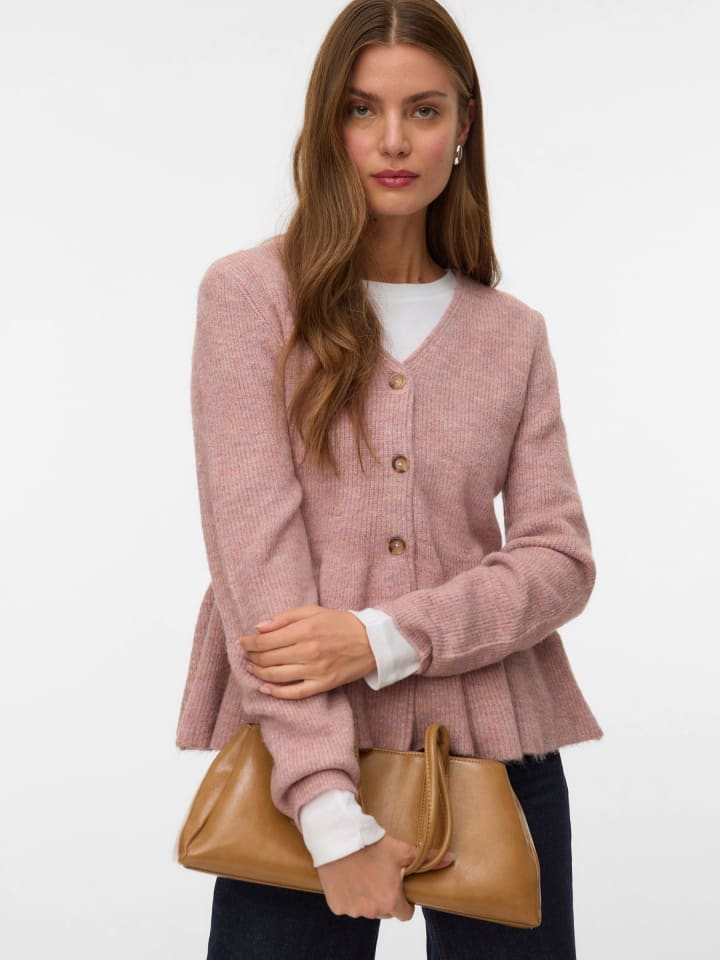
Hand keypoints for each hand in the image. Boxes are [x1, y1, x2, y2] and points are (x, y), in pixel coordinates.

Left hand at [237, 604, 376, 699]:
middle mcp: (308, 651)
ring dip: (258, 674)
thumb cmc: (341, 623)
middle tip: (246, 655)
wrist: (371, 642)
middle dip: (251, 658)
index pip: (266, 641)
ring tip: (251, 669)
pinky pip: (294, 693)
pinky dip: (276, 693)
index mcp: (305, 630)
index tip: (243, 642)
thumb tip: (259, 627)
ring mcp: (315, 670)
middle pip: (268, 659)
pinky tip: (265, 689)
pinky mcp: (323, 684)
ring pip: (277, 677)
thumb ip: (285, 617)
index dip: (249, 643)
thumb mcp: (313, 611)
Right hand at [317, 833, 454, 919]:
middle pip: (384, 911)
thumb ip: (428, 858)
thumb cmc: (371, 845)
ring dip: (366, 898)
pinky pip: (347, 906)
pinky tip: (349, 878)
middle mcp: (372, 911)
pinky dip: (349, 896)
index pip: (405, 914)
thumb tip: (451, 859)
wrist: (339, 839)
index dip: (405, 903)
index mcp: (390, 901)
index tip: (400, 889)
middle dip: (385, 898)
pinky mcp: (337, 906)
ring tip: (364, 874)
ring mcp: (353, 911)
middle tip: (381, 876)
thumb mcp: (402, 850)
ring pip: (365, 909)